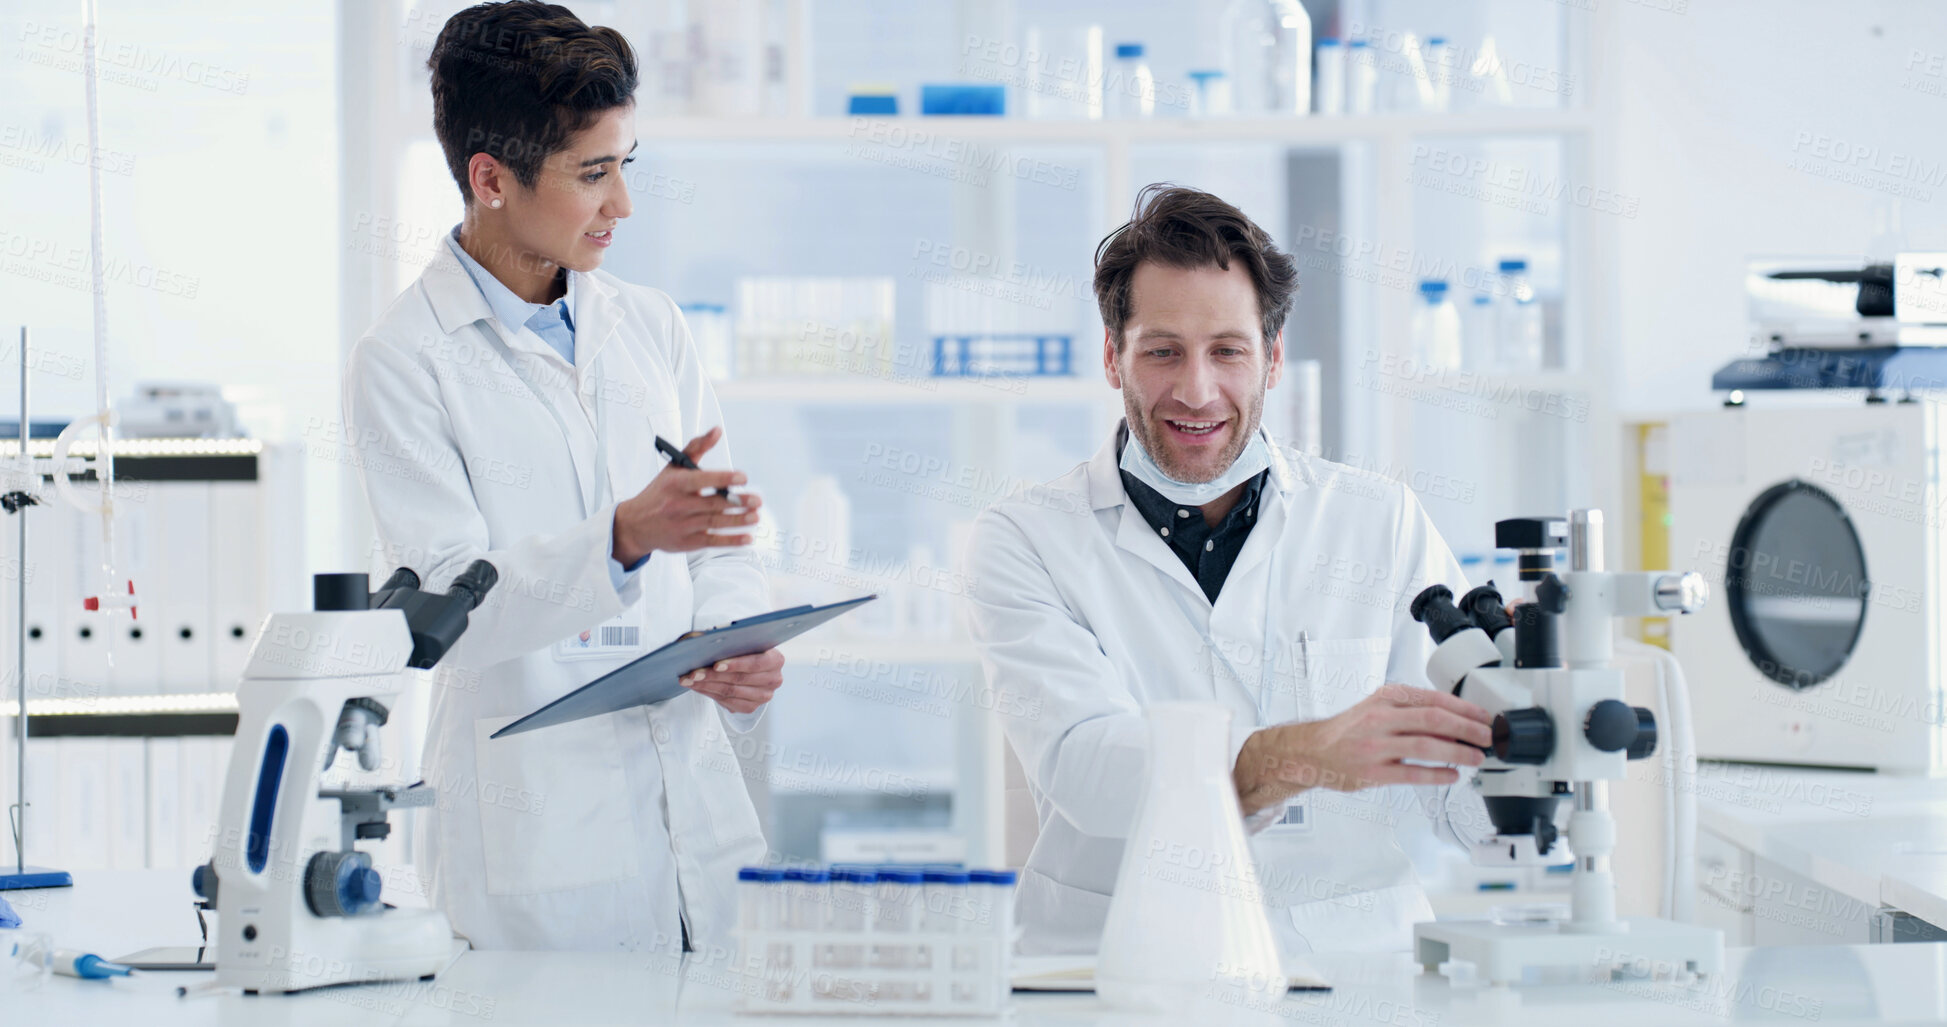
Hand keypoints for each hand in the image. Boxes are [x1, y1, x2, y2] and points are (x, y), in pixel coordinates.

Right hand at [613, 427, 761, 564]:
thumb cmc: (660, 491)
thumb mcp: (673, 467)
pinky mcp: (686, 543)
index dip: (723, 479)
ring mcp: (682, 525)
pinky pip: (712, 541)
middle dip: (737, 502)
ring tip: (756, 516)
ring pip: (714, 523)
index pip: (701, 480)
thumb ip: (696, 447)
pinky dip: (731, 541)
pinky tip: (748, 537)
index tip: (743, 477)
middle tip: (757, 500)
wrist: (634, 524)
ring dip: (738, 521)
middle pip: (712, 504)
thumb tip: (718, 430)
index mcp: (675, 484)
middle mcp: (678, 505)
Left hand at [680, 648, 784, 713]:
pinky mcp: (751, 707)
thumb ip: (730, 640)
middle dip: (713, 676)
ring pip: (731, 692)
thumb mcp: (741, 640)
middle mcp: (774, 680)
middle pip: (740, 679)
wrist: (750, 666)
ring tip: (689, 679)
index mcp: (776, 660)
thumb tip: (703, 640)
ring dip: (706, 685)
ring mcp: (763, 696)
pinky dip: (709, 693)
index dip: (736, 664)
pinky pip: (727, 702)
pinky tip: (697, 686)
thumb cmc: (744, 649)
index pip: (756, 663)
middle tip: (693, 672)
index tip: (715, 665)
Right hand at [1233, 683, 1493, 817]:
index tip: (1483, 717)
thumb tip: (1456, 719)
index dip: (1463, 709)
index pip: (1432, 699)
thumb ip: (1411, 710)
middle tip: (1486, 737)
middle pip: (1433, 720)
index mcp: (1385, 698)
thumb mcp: (1378, 706)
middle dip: (1466, 729)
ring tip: (1476, 758)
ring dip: (1457, 752)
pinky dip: (1436, 775)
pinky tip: (1452, 775)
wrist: (1313, 751)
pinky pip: (1411, 773)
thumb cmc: (1350, 729)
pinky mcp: (1372, 772)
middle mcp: (1379, 718)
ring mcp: (1374, 746)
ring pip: (1425, 746)